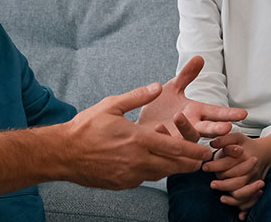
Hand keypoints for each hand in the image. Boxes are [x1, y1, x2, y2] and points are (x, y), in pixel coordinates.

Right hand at [62, 82, 213, 189]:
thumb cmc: (86, 127)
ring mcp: (130, 175)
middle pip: (173, 166)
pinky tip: (151, 164)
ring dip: (172, 168)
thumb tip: (157, 87)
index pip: (175, 147)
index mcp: (138, 140)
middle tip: (201, 160)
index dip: (193, 150)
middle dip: (189, 163)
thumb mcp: (111, 105)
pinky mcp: (122, 184)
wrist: (64, 153)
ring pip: (160, 174)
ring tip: (181, 163)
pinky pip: (143, 179)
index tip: (206, 150)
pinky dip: (151, 172)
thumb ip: (137, 96)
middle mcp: (137, 160)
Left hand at [137, 56, 247, 137]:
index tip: (243, 114)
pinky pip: (167, 143)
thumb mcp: (174, 88)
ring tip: (179, 116)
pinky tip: (159, 127)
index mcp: (196, 112)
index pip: (216, 113)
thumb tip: (199, 58)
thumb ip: (186, 75)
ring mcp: (180, 139)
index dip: (229, 114)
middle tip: (227, 127)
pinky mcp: (165, 146)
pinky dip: (163, 135)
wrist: (141, 126)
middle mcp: (192, 127)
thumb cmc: (161, 108)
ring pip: (188, 137)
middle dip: (217, 128)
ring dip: (186, 128)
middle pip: (207, 129)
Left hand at [204, 133, 270, 218]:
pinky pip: (252, 201)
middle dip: (222, 185)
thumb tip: (212, 144)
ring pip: (244, 193)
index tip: (205, 167)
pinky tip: (237, 213)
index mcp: (245, 157)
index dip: (215, 166)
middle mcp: (251, 171)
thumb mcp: (237, 137)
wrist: (265, 152)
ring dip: (232, 198)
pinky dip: (245, 208)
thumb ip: (224, 139)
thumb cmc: (247, 144)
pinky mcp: (257, 189)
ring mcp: (255, 181)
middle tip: (212, 185)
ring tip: (221, 198)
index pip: (228, 164)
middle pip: (236, 181)